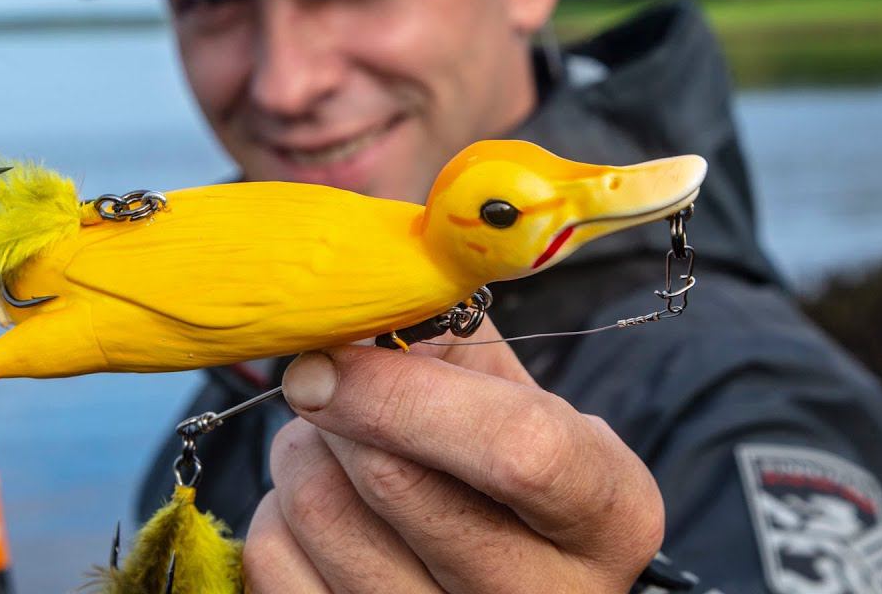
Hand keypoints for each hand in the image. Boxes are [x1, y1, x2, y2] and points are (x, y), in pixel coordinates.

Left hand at [243, 317, 663, 592]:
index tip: (336, 351)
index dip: (409, 392)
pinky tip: (320, 505)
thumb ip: (458, 344)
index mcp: (607, 519)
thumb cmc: (511, 471)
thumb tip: (356, 314)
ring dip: (305, 450)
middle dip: (340, 404)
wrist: (506, 579)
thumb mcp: (523, 402)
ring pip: (320, 513)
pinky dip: (277, 512)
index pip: (517, 450)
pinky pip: (275, 559)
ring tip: (334, 443)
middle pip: (395, 481)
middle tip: (335, 381)